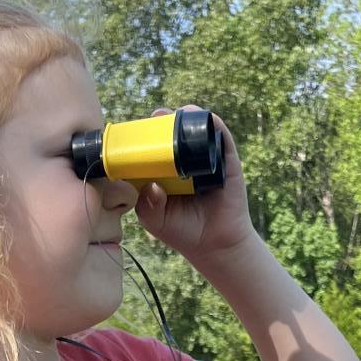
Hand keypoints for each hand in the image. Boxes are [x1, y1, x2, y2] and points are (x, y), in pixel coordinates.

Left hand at [131, 107, 258, 269]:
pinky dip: (212, 123)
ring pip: (195, 127)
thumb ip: (145, 204)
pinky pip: (220, 135)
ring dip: (185, 116)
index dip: (143, 135)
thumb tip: (152, 185)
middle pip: (171, 131)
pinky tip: (203, 120)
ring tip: (174, 118)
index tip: (134, 132)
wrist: (215, 244)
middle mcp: (183, 160)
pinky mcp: (226, 159)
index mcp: (163, 170)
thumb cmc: (182, 230)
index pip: (151, 145)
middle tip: (155, 119)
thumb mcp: (154, 220)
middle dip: (162, 121)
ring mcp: (205, 157)